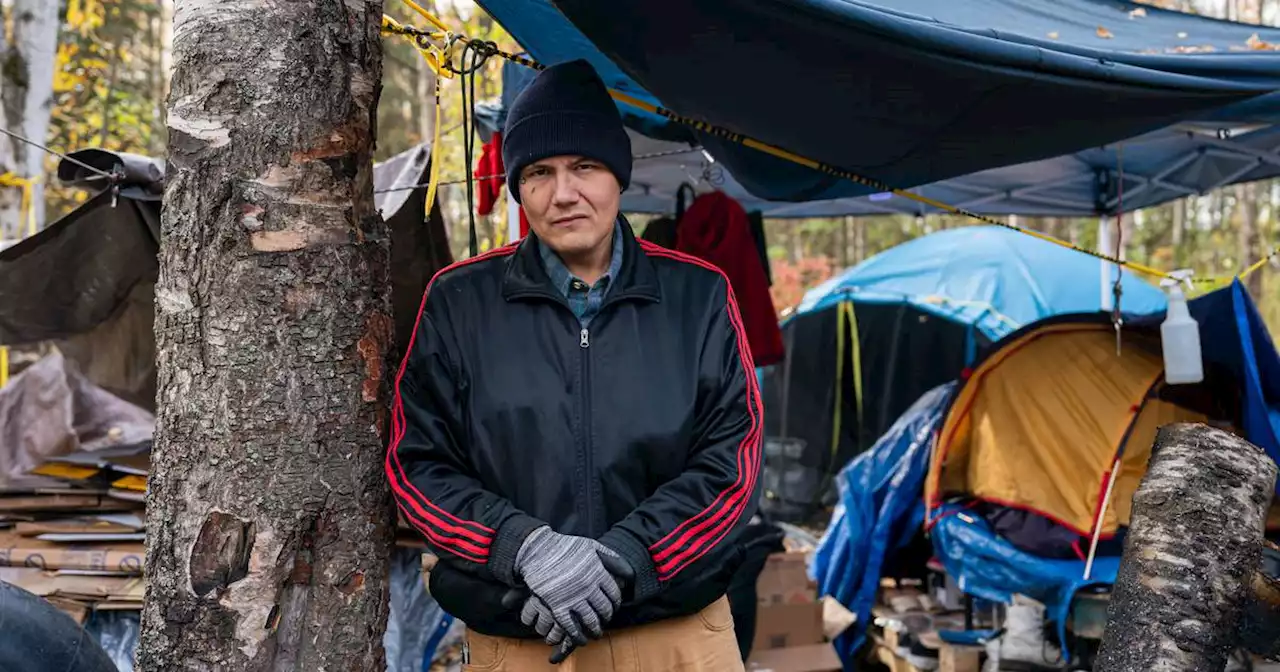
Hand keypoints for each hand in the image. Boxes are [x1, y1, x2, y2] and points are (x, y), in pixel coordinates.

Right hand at [514, 527, 633, 645]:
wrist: (538, 549)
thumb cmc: (564, 546)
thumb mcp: (591, 546)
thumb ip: (611, 557)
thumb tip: (628, 573)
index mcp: (598, 572)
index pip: (614, 594)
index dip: (616, 603)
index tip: (613, 607)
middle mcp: (589, 587)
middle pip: (604, 608)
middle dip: (607, 617)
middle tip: (605, 620)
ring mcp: (573, 597)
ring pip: (591, 620)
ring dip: (595, 630)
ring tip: (596, 633)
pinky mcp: (557, 606)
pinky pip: (571, 627)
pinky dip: (578, 636)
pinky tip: (581, 640)